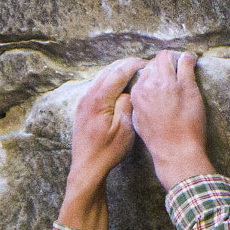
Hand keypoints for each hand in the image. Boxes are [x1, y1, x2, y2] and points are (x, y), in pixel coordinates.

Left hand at [68, 57, 143, 187]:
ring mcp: (83, 102)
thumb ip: (127, 105)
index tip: (146, 62)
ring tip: (131, 71)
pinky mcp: (82, 108)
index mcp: (100, 100)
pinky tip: (117, 86)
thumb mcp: (125, 130)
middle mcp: (88, 96)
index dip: (133, 65)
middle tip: (141, 64)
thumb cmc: (107, 152)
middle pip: (108, 70)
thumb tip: (130, 90)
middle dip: (125, 65)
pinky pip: (96, 86)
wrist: (87, 167)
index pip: (118, 73)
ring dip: (116, 71)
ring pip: (100, 77)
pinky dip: (108, 80)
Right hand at [130, 51, 213, 188]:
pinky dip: (189, 58)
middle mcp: (150, 85)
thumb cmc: (159, 141)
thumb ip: (139, 105)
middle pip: (155, 62)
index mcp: (137, 93)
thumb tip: (142, 96)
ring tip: (184, 62)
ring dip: (176, 59)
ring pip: (168, 57)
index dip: (155, 74)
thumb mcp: (139, 122)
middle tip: (174, 69)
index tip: (163, 78)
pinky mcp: (185, 85)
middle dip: (164, 63)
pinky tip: (193, 60)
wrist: (175, 150)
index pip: (145, 73)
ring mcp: (168, 83)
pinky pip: (186, 62)